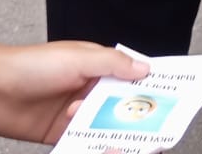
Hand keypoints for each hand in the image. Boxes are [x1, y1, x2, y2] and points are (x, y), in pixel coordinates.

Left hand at [0, 41, 147, 144]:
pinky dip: (92, 146)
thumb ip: (112, 63)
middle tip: (149, 129)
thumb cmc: (33, 65)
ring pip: (104, 126)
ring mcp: (76, 113)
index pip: (131, 75)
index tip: (168, 98)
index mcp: (98, 66)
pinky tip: (99, 147)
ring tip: (120, 141)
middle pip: (120, 105)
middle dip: (134, 116)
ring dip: (111, 132)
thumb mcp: (78, 58)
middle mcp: (90, 89)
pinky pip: (83, 143)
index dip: (149, 86)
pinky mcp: (62, 134)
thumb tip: (144, 68)